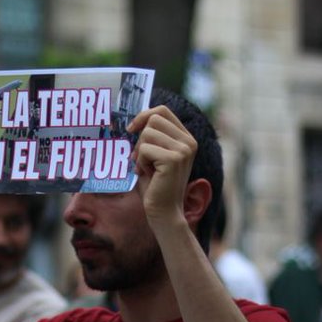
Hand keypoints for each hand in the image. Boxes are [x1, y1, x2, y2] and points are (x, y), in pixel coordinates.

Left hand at [126, 106, 195, 228]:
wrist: (163, 211)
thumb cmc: (155, 184)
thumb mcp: (155, 154)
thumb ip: (152, 136)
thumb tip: (135, 120)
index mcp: (186, 138)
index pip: (163, 111)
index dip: (144, 116)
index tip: (132, 129)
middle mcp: (189, 142)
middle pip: (153, 119)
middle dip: (140, 138)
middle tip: (141, 158)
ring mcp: (183, 150)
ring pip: (147, 133)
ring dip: (140, 152)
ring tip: (147, 167)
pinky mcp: (173, 159)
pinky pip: (144, 149)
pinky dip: (140, 162)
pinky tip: (148, 174)